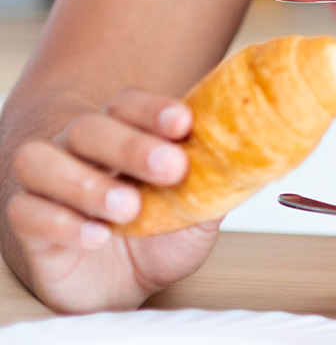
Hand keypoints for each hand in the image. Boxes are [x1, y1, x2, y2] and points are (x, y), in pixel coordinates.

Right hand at [5, 90, 217, 311]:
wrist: (122, 284)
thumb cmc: (159, 236)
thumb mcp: (198, 213)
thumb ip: (217, 185)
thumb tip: (256, 160)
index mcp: (124, 135)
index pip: (127, 104)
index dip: (152, 109)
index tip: (184, 123)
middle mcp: (80, 151)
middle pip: (88, 128)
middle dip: (130, 145)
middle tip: (170, 168)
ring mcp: (49, 184)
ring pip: (42, 161)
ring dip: (87, 182)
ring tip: (127, 208)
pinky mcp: (29, 223)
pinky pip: (26, 211)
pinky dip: (61, 221)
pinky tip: (95, 235)